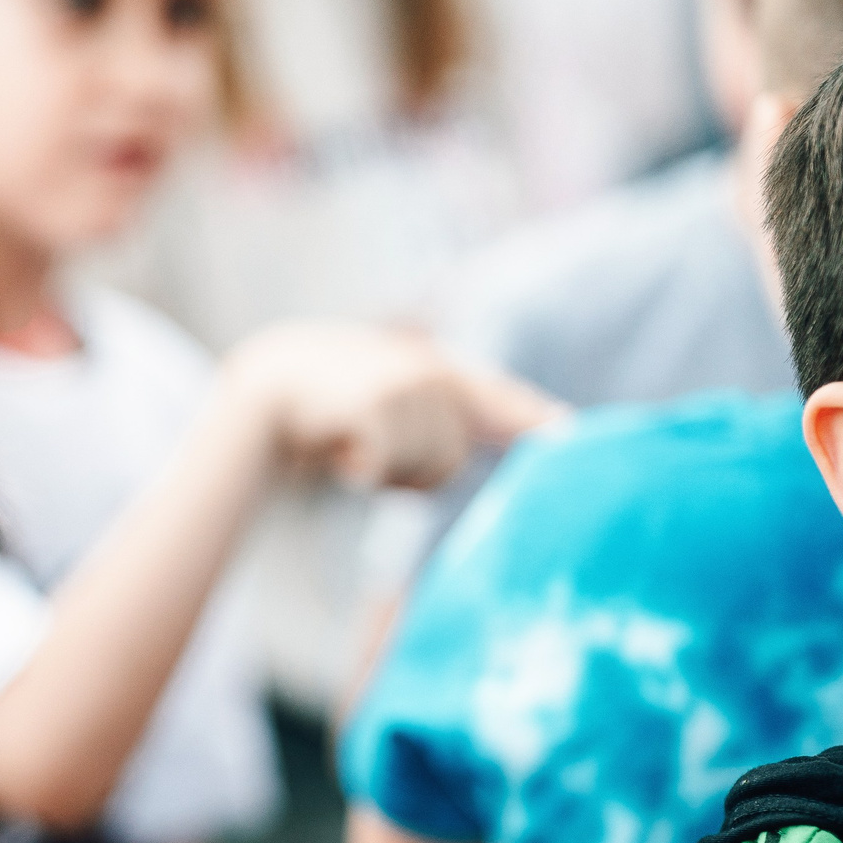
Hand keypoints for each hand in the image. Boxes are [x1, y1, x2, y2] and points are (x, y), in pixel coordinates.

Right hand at [224, 322, 562, 489]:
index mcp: (440, 373)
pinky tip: (334, 449)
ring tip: (345, 440)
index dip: (538, 422)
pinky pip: (386, 467)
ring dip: (384, 471)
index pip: (502, 402)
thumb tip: (458, 460)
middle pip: (447, 461)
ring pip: (421, 468)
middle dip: (410, 470)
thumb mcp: (388, 403)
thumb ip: (433, 424)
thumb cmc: (328, 404)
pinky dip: (358, 470)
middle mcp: (432, 372)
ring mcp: (407, 383)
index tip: (573, 437)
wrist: (268, 383)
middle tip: (362, 445)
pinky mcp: (378, 402)